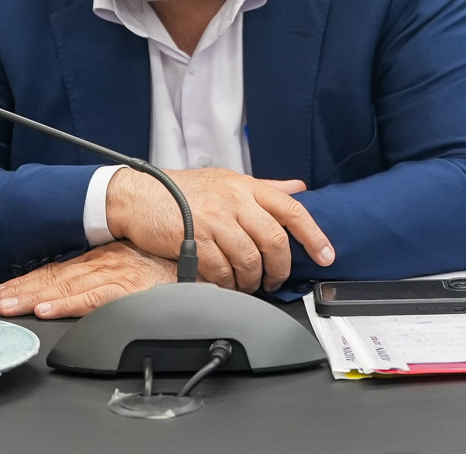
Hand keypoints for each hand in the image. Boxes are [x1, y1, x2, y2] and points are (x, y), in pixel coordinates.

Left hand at [0, 241, 176, 318]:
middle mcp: (105, 263)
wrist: (208, 257)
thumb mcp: (138, 263)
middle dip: (19, 291)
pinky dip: (70, 304)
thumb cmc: (175, 260)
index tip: (0, 292)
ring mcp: (117, 274)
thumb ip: (111, 273)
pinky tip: (49, 310)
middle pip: (54, 278)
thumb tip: (82, 287)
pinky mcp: (131, 288)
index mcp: (104, 257)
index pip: (56, 270)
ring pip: (66, 288)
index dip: (26, 282)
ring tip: (7, 306)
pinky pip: (95, 298)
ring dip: (34, 297)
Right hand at [105, 167, 334, 293]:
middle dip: (279, 269)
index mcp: (247, 186)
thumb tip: (298, 189)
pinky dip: (228, 284)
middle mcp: (235, 200)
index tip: (326, 255)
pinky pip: (222, 271)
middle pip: (274, 241)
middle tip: (275, 281)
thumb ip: (265, 188)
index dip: (313, 235)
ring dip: (252, 281)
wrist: (139, 195)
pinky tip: (226, 284)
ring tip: (248, 285)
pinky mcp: (195, 239)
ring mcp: (215, 219)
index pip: (292, 210)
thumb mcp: (228, 180)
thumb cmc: (182, 191)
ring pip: (249, 260)